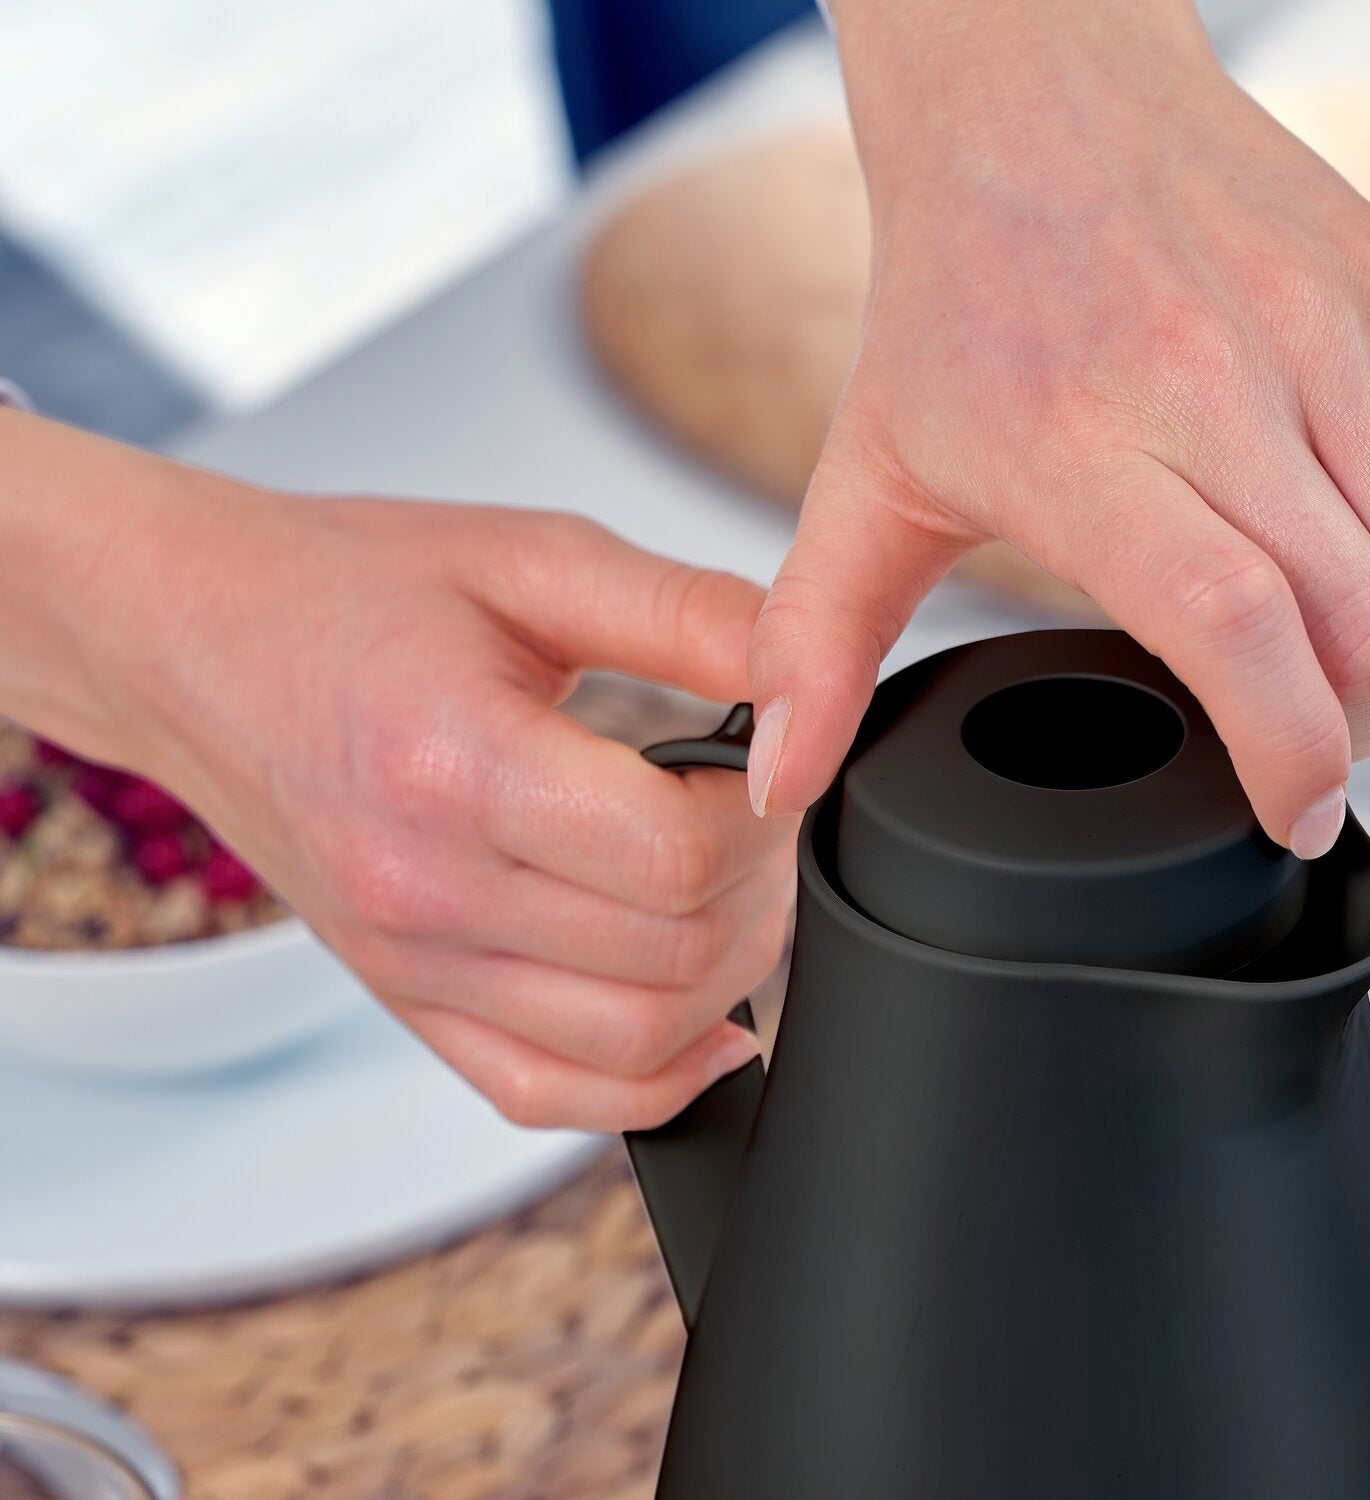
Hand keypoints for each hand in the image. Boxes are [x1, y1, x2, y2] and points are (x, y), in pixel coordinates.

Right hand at [4, 420, 793, 1130]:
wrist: (193, 642)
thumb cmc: (349, 590)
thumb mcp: (532, 559)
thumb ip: (688, 613)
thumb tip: (816, 667)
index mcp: (456, 766)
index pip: (677, 857)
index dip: (768, 812)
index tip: (771, 759)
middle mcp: (424, 889)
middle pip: (674, 956)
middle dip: (763, 887)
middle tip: (761, 813)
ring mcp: (411, 963)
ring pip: (633, 1042)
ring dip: (728, 979)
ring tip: (729, 889)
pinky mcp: (408, 1001)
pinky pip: (548, 1096)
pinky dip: (649, 1081)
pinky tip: (703, 1024)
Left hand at [747, 0, 1369, 853]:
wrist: (1036, 91)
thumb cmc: (958, 293)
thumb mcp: (868, 472)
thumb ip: (820, 640)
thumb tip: (780, 782)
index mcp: (1082, 444)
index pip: (1233, 621)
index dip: (1289, 746)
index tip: (1292, 816)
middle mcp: (1216, 383)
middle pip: (1365, 612)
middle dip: (1358, 718)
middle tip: (1311, 735)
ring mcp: (1319, 324)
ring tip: (1346, 637)